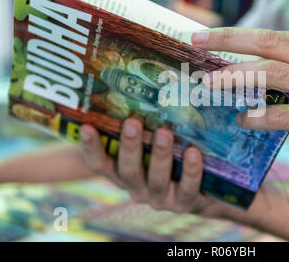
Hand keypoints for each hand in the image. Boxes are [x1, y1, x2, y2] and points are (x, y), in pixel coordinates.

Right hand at [80, 119, 222, 214]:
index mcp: (123, 174)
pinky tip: (192, 152)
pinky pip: (187, 188)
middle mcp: (137, 189)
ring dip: (160, 155)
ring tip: (164, 133)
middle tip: (132, 122)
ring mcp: (160, 199)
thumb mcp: (154, 142)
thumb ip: (147, 124)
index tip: (86, 127)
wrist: (202, 190)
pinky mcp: (184, 203)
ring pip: (156, 180)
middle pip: (128, 171)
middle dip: (130, 146)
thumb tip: (148, 85)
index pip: (100, 164)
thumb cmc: (171, 157)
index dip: (91, 148)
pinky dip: (190, 170)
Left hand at [192, 28, 288, 173]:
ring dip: (234, 77)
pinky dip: (257, 117)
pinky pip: (281, 115)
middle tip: (196, 44)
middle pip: (265, 44)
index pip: (271, 35)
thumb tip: (254, 69)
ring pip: (268, 74)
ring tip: (209, 85)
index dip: (236, 36)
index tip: (208, 37)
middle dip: (226, 42)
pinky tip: (243, 120)